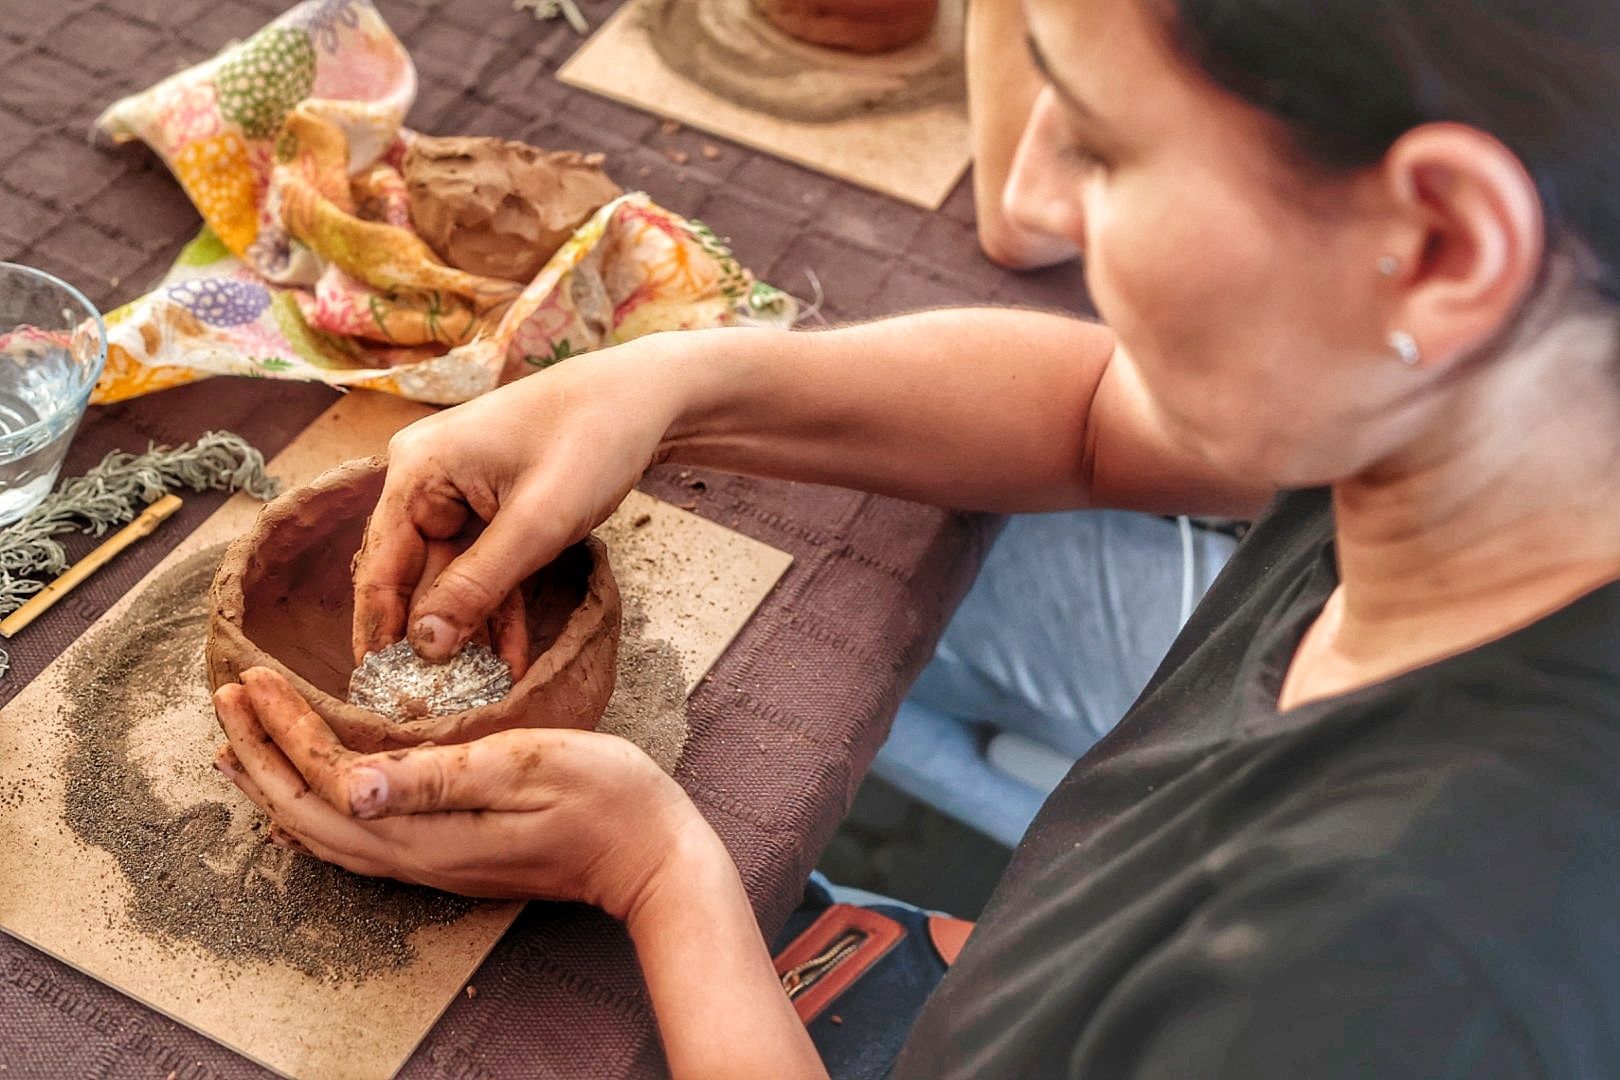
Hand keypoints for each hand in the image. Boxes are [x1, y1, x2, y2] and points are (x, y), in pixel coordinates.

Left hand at [212, 666, 718, 917]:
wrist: (652, 854)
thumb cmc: (605, 797)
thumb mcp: (527, 767)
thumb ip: (436, 778)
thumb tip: (350, 785)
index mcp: (429, 830)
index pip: (328, 778)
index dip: (282, 729)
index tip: (251, 677)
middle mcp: (417, 857)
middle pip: (309, 814)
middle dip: (260, 754)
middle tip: (224, 700)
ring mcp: (432, 864)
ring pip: (327, 831)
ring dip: (279, 783)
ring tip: (239, 747)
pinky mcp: (447, 858)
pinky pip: (357, 838)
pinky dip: (317, 807)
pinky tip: (311, 794)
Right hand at [352, 341, 694, 666]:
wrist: (646, 398)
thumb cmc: (591, 440)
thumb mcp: (536, 523)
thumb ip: (476, 587)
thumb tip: (422, 647)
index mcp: (417, 471)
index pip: (380, 567)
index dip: (379, 632)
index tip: (380, 691)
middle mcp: (425, 479)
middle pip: (411, 576)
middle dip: (427, 640)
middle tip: (429, 706)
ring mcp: (459, 493)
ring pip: (452, 580)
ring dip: (468, 634)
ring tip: (475, 694)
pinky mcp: (493, 507)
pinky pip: (485, 568)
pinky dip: (498, 609)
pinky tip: (509, 662)